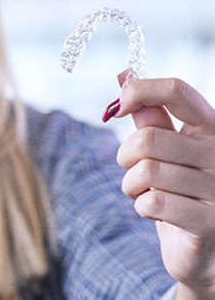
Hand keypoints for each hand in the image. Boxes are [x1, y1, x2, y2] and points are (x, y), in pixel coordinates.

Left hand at [114, 73, 214, 297]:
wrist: (205, 249)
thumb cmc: (181, 190)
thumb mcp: (166, 149)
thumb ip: (150, 113)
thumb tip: (125, 74)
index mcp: (211, 128)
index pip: (177, 91)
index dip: (140, 90)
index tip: (119, 105)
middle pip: (148, 138)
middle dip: (126, 157)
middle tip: (134, 170)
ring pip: (146, 172)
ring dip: (132, 186)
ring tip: (145, 193)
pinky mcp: (210, 223)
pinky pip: (154, 203)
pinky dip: (142, 207)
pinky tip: (155, 212)